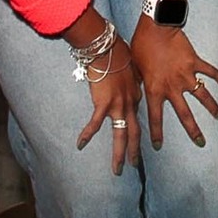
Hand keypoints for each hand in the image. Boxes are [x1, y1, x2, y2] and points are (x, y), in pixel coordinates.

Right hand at [75, 34, 142, 174]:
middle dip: (134, 151)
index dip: (136, 129)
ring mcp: (118, 106)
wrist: (108, 48)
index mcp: (136, 95)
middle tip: (134, 165)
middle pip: (134, 133)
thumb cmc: (118, 52)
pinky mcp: (103, 104)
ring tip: (118, 169)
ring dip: (119, 154)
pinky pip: (95, 124)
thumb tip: (125, 75)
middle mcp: (130, 104)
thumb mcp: (129, 67)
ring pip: (121, 135)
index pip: (136, 117)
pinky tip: (80, 144)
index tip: (135, 140)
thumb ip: (128, 76)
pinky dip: (87, 134)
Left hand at [130, 19, 217, 149]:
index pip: (155, 117)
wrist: (156, 28)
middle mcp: (172, 87)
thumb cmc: (140, 45)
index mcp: (154, 89)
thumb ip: (141, 83)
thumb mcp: (135, 68)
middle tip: (200, 142)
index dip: (156, 133)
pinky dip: (216, 76)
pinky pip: (209, 72)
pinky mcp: (194, 62)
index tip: (158, 146)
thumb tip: (140, 93)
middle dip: (193, 131)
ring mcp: (185, 75)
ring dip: (212, 107)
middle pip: (185, 114)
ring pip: (202, 96)